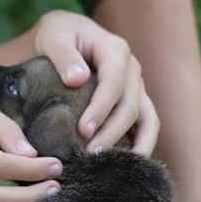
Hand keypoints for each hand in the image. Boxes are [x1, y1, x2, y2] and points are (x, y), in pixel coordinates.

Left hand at [32, 10, 159, 155]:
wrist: (70, 34)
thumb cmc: (59, 35)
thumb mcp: (54, 35)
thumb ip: (63, 54)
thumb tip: (77, 79)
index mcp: (116, 51)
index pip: (114, 82)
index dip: (101, 108)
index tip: (83, 130)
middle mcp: (133, 70)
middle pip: (130, 106)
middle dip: (112, 133)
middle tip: (90, 155)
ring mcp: (138, 88)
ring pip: (146, 120)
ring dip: (133, 146)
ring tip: (112, 166)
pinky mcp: (136, 103)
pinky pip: (146, 127)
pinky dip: (142, 147)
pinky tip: (128, 167)